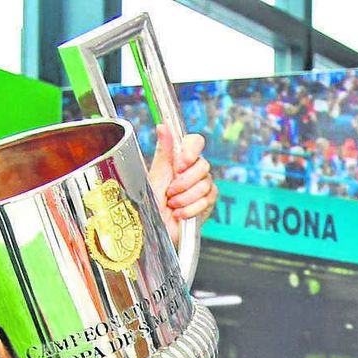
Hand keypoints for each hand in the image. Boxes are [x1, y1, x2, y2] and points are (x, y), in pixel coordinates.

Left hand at [148, 123, 217, 248]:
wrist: (154, 232)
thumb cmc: (150, 206)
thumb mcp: (155, 176)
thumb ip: (163, 151)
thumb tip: (163, 126)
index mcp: (179, 160)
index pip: (195, 142)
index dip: (191, 151)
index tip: (180, 164)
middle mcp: (192, 171)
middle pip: (203, 165)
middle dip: (184, 182)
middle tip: (170, 192)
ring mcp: (202, 187)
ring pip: (205, 184)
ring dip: (184, 198)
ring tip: (172, 205)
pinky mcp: (207, 203)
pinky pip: (207, 200)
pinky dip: (190, 209)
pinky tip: (179, 214)